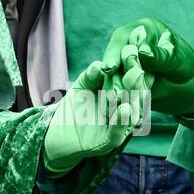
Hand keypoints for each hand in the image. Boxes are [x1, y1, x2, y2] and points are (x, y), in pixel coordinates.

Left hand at [42, 54, 150, 175]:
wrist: (56, 134)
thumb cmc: (73, 107)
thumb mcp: (82, 86)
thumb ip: (90, 76)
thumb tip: (101, 66)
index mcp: (122, 97)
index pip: (131, 81)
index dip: (133, 67)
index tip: (133, 51)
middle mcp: (125, 112)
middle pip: (135, 96)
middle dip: (136, 81)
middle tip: (137, 66)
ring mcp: (120, 127)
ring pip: (131, 113)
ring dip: (134, 99)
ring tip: (133, 81)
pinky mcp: (110, 141)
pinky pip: (118, 131)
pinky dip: (122, 120)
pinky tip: (125, 108)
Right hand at [104, 18, 193, 116]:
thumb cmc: (190, 70)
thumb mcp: (179, 61)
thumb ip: (161, 56)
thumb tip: (143, 51)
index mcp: (143, 29)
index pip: (122, 39)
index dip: (114, 54)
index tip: (109, 68)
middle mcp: (129, 44)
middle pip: (113, 59)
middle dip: (114, 77)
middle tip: (116, 94)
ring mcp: (124, 63)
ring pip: (111, 77)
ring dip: (115, 92)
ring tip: (120, 106)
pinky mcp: (123, 81)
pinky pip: (117, 91)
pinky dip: (119, 101)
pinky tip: (121, 112)